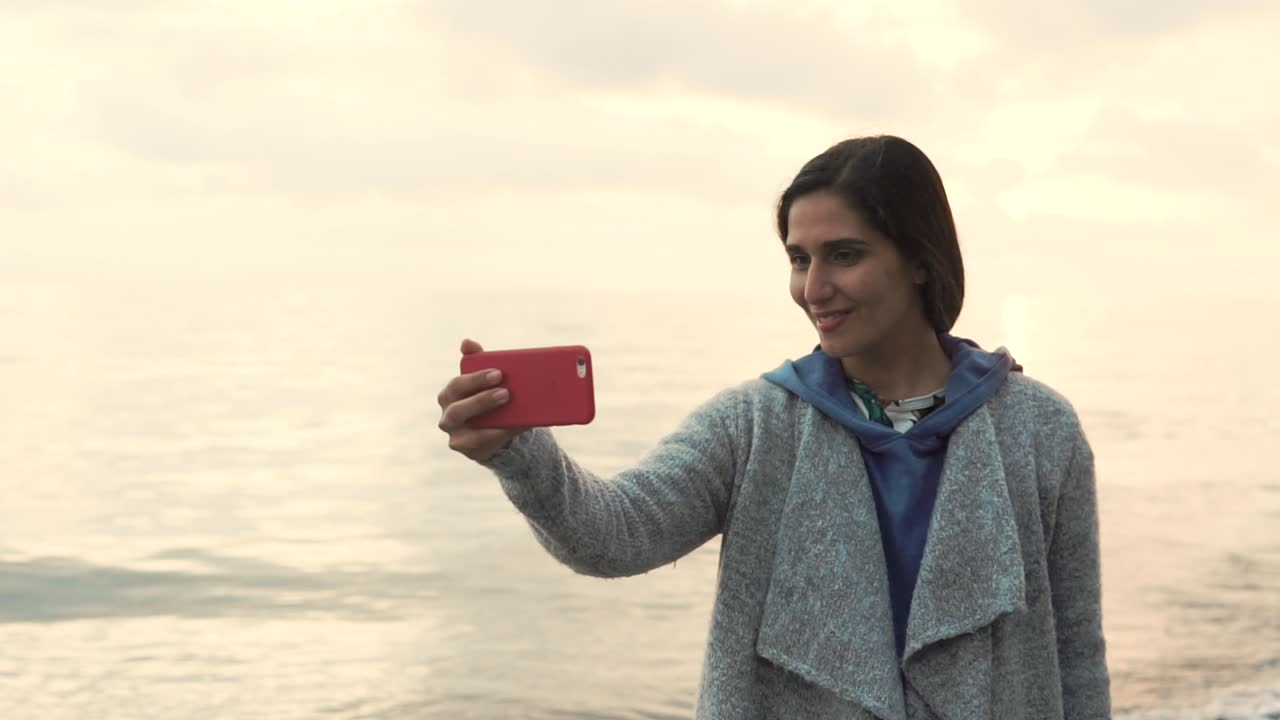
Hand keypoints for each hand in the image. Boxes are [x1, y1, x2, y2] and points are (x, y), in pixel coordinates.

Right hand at [437, 339, 528, 461]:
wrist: (499, 431)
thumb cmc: (490, 399)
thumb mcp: (486, 380)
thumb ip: (477, 361)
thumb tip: (465, 342)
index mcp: (450, 394)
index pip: (457, 385)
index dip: (476, 379)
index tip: (499, 373)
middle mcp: (448, 415)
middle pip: (459, 408)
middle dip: (482, 400)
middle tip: (506, 391)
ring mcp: (456, 436)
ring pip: (466, 431)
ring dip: (489, 421)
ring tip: (509, 408)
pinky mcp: (469, 451)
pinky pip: (482, 445)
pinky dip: (499, 435)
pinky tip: (516, 425)